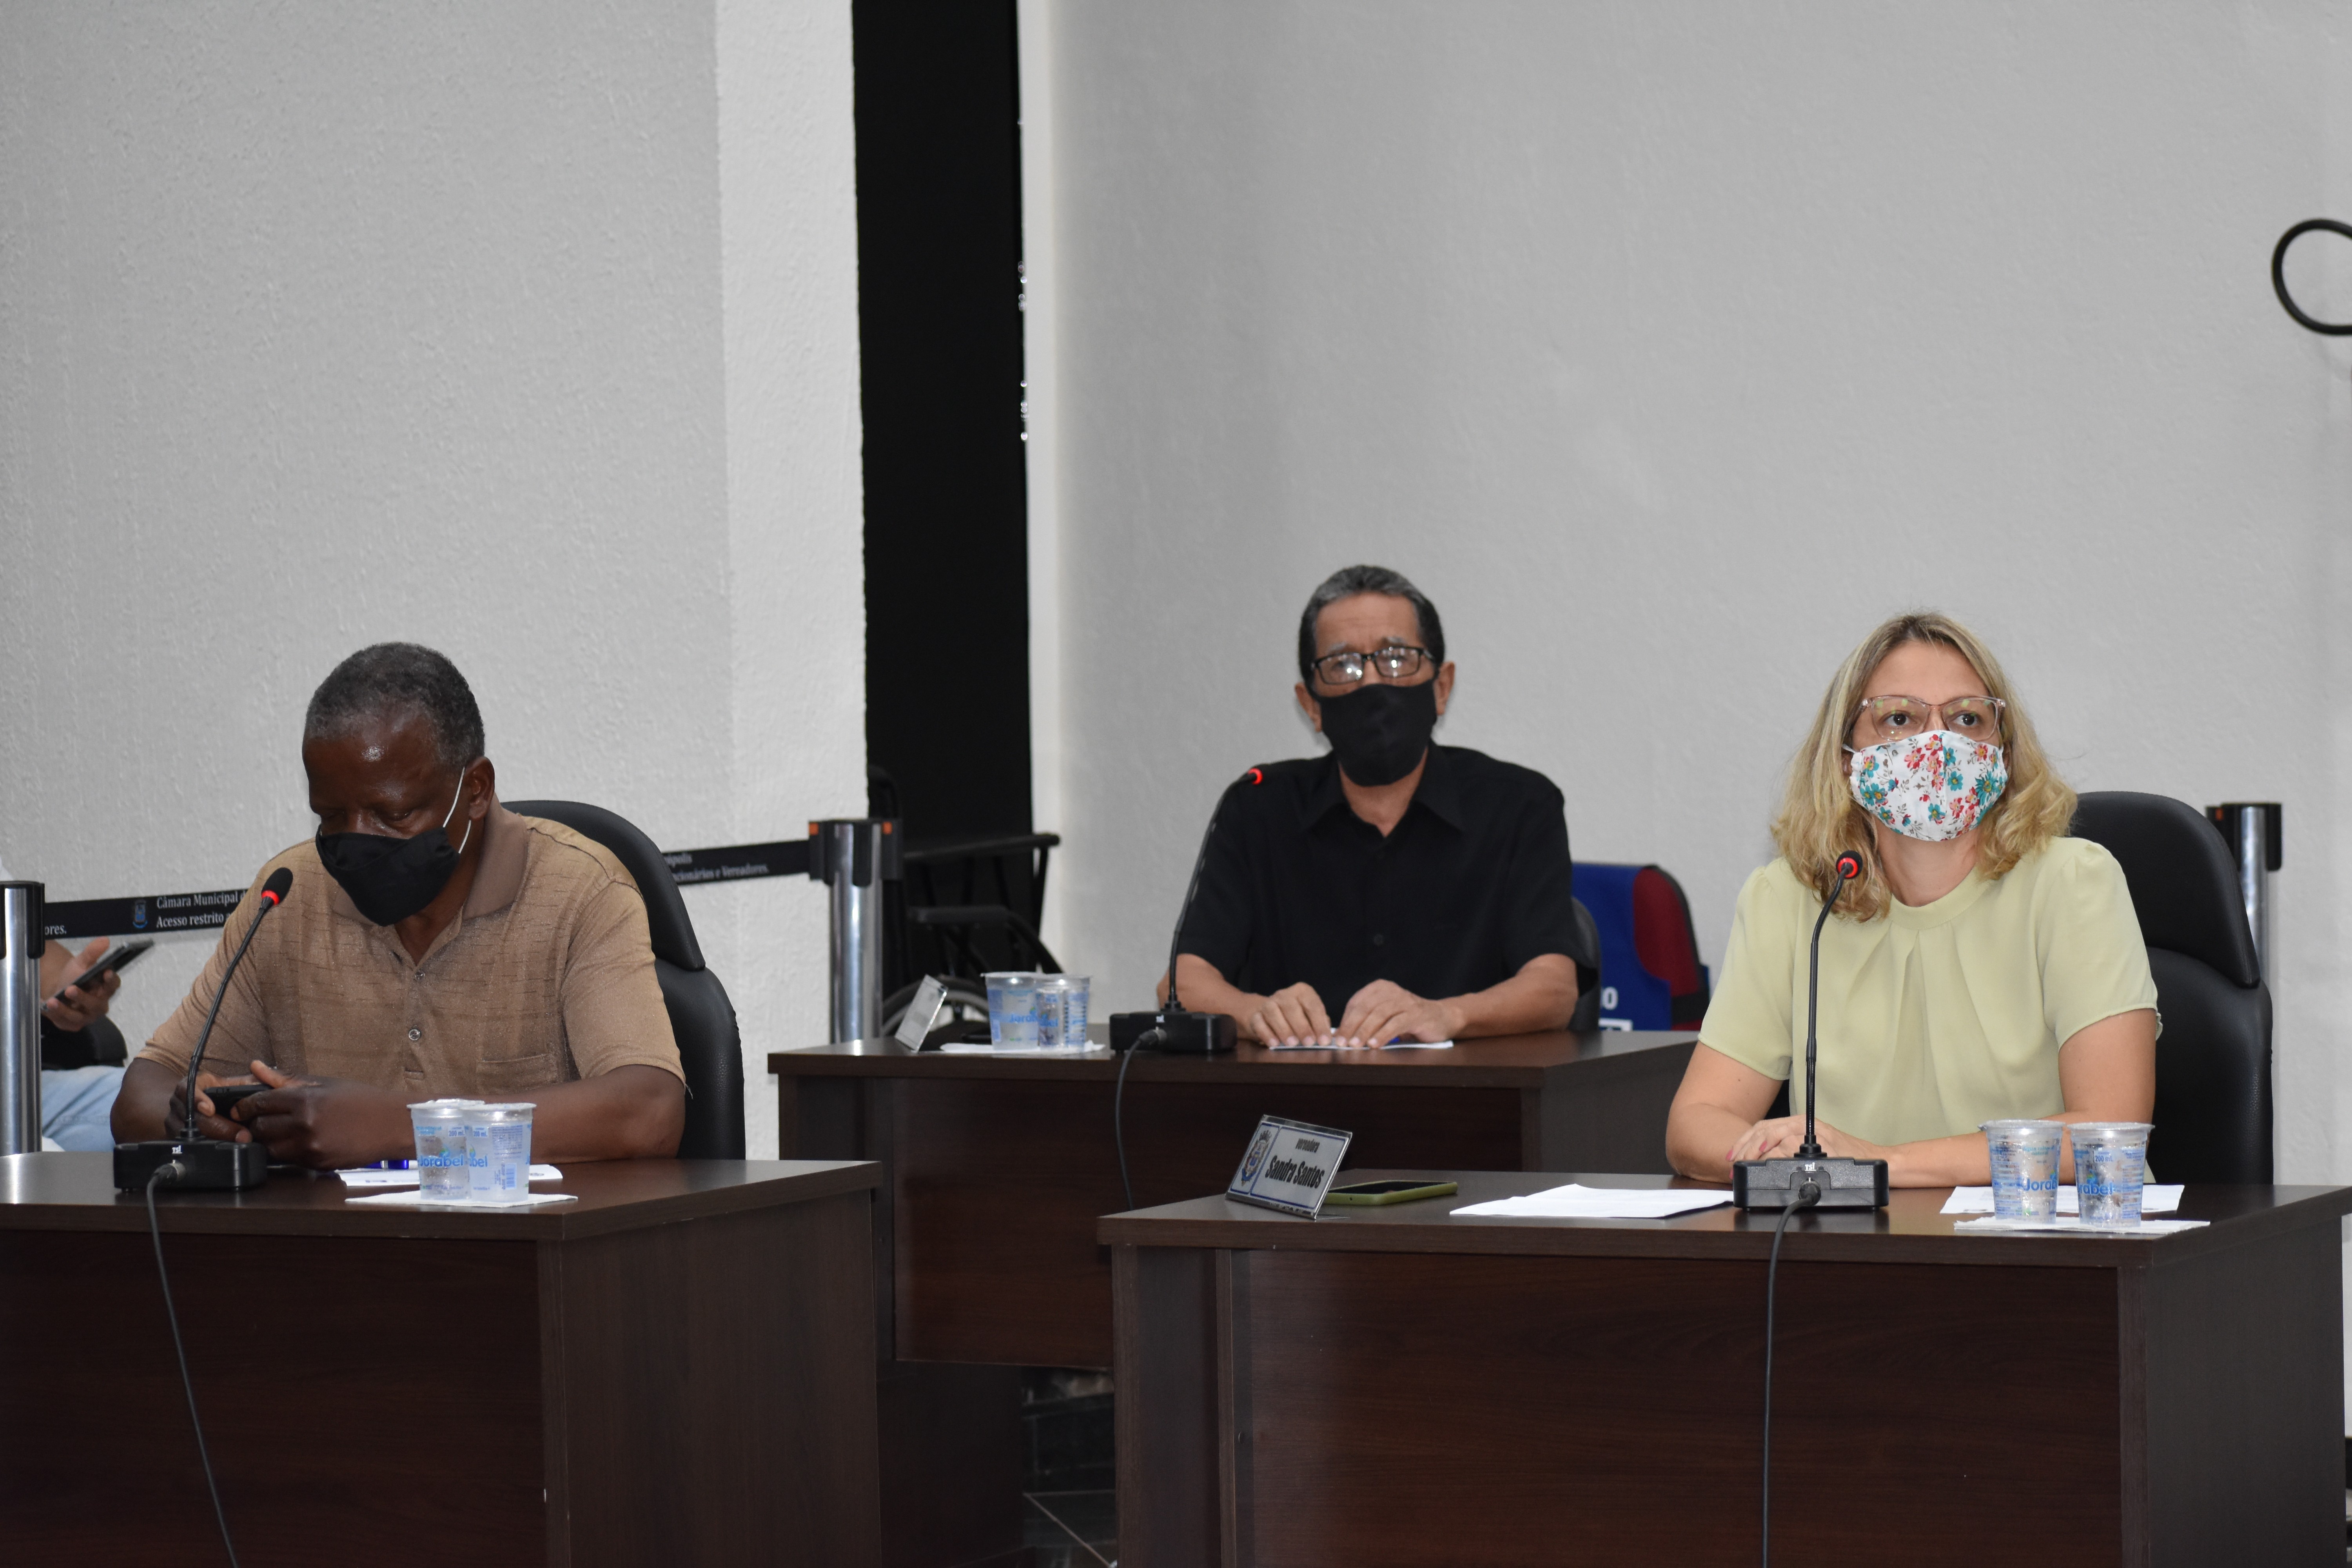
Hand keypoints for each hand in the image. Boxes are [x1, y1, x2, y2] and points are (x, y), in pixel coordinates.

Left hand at [43, 938, 120, 1029]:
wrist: (59, 991)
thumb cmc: (74, 977)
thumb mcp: (80, 962)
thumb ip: (92, 952)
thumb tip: (104, 940)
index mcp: (105, 988)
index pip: (113, 985)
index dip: (111, 980)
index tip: (106, 973)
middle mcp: (99, 1004)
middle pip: (96, 1004)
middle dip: (83, 997)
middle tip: (70, 988)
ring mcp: (87, 1016)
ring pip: (79, 1016)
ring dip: (65, 1009)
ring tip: (53, 1001)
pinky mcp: (73, 1024)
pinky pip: (65, 1022)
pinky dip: (55, 1015)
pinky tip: (47, 1008)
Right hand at [167, 1069, 260, 1143]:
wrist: (201, 1108)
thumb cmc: (219, 1094)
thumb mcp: (231, 1084)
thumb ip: (246, 1082)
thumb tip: (263, 1076)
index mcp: (189, 1086)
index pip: (186, 1089)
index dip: (197, 1099)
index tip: (210, 1109)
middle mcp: (178, 1103)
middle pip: (193, 1118)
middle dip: (219, 1127)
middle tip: (242, 1134)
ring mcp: (174, 1122)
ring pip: (192, 1134)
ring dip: (217, 1139)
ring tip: (239, 1142)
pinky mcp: (177, 1138)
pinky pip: (192, 1145)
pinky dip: (211, 1147)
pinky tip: (228, 1147)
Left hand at [236, 1060, 413, 1168]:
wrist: (394, 1125)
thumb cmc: (364, 1101)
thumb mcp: (326, 1084)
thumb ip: (287, 1079)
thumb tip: (256, 1068)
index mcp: (306, 1099)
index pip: (259, 1104)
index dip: (245, 1106)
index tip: (241, 1108)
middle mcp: (304, 1125)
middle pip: (259, 1128)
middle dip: (256, 1123)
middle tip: (264, 1119)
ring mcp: (309, 1147)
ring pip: (269, 1147)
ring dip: (269, 1140)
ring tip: (282, 1131)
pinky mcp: (316, 1163)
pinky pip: (288, 1159)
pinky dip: (287, 1151)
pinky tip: (300, 1141)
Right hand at [1245, 982, 1331, 1044]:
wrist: (1269, 1016)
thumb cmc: (1297, 1018)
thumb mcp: (1311, 1018)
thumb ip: (1320, 1024)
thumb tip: (1327, 1037)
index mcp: (1302, 992)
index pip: (1313, 1005)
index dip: (1319, 1023)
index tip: (1325, 1040)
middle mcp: (1285, 995)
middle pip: (1292, 1008)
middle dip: (1302, 1026)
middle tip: (1309, 1043)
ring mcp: (1268, 1003)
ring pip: (1273, 1012)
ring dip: (1284, 1029)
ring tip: (1292, 1044)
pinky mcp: (1255, 1015)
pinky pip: (1259, 1022)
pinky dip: (1267, 1033)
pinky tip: (1274, 1043)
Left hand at [1332, 981, 1461, 1046]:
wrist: (1442, 1017)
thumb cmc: (1408, 1019)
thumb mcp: (1385, 1016)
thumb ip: (1367, 1021)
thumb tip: (1342, 1035)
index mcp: (1380, 988)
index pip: (1356, 1003)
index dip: (1345, 1020)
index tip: (1336, 1037)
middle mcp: (1391, 991)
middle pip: (1365, 1008)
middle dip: (1351, 1027)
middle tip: (1342, 1043)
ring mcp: (1405, 1001)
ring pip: (1379, 1014)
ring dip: (1365, 1031)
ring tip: (1355, 1045)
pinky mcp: (1416, 1013)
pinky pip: (1396, 1023)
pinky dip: (1383, 1034)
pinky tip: (1375, 1044)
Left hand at [1726, 1115, 1887, 1166]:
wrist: (1874, 1160)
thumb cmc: (1846, 1156)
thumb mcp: (1814, 1149)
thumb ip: (1790, 1149)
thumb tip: (1762, 1161)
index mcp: (1800, 1123)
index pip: (1764, 1127)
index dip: (1745, 1140)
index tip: (1734, 1154)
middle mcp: (1805, 1124)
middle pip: (1765, 1129)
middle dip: (1745, 1146)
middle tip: (1735, 1162)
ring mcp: (1813, 1133)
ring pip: (1776, 1135)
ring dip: (1758, 1151)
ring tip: (1748, 1164)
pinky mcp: (1821, 1143)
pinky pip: (1792, 1145)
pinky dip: (1776, 1154)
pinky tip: (1769, 1163)